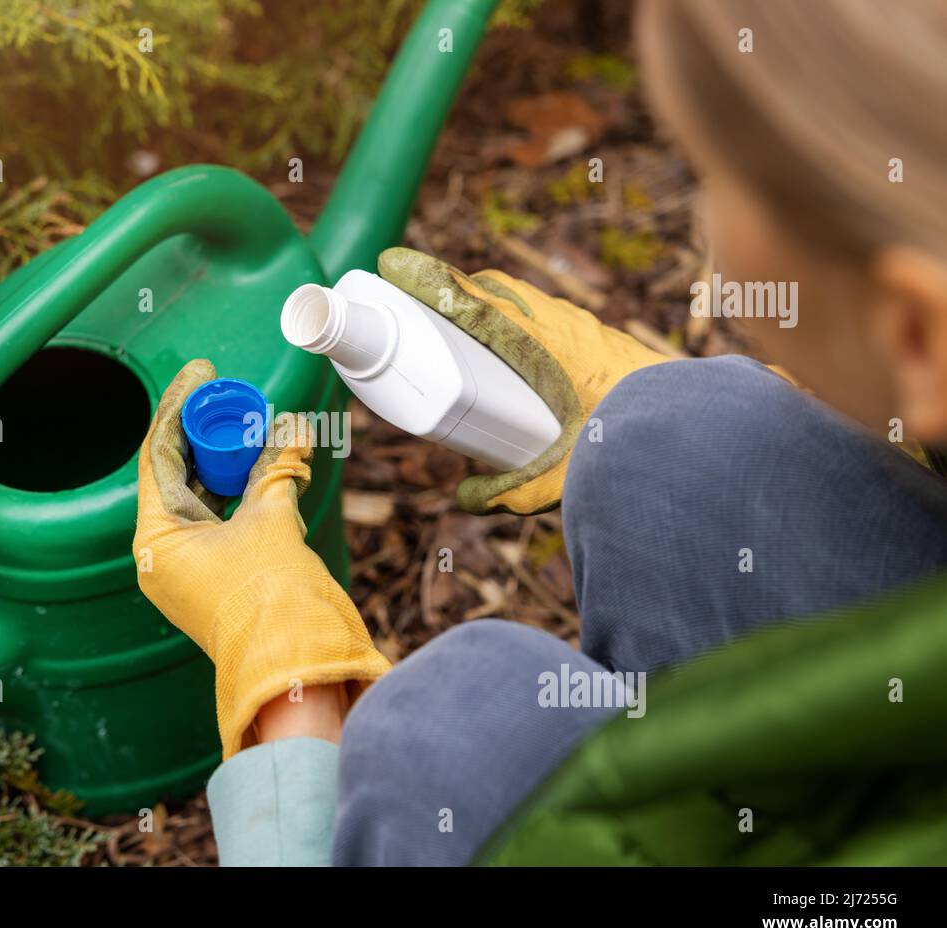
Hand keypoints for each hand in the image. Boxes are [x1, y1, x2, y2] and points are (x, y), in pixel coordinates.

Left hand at [133, 359, 389, 757]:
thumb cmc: (273, 599)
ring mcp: (188, 569)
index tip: (202, 373)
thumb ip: (278, 468)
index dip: (180, 407)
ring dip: (228, 461)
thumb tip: (293, 425)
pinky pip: (221, 521)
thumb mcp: (273, 520)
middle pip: (178, 474)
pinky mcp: (215, 579)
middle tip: (232, 395)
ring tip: (255, 424)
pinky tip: (264, 462)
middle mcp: (163, 555)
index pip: (158, 455)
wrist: (297, 668)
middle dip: (207, 433)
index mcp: (157, 539)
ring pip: (202, 497)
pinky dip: (241, 491)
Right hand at [378, 247, 671, 514]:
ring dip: (488, 302)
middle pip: (493, 290)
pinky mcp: (595, 334)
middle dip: (453, 289)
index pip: (471, 301)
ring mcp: (579, 325)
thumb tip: (465, 499)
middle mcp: (557, 324)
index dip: (429, 281)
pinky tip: (515, 350)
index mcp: (537, 346)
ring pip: (521, 298)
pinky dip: (519, 318)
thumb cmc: (630, 442)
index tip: (393, 265)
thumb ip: (509, 491)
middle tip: (417, 301)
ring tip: (460, 326)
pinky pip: (544, 313)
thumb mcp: (560, 477)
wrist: (697, 422)